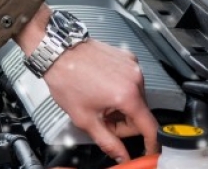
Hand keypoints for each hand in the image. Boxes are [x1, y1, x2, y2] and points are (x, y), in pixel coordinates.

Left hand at [13, 5, 158, 161]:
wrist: (57, 52)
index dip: (151, 143)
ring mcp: (131, 65)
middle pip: (141, 112)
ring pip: (135, 97)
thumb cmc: (66, 78)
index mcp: (127, 95)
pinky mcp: (126, 57)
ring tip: (98, 101)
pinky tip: (101, 87)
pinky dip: (120, 89)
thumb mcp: (84, 118)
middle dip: (123, 122)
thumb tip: (120, 154)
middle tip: (103, 120)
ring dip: (121, 105)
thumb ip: (107, 142)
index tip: (149, 149)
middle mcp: (134, 78)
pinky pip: (130, 81)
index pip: (150, 127)